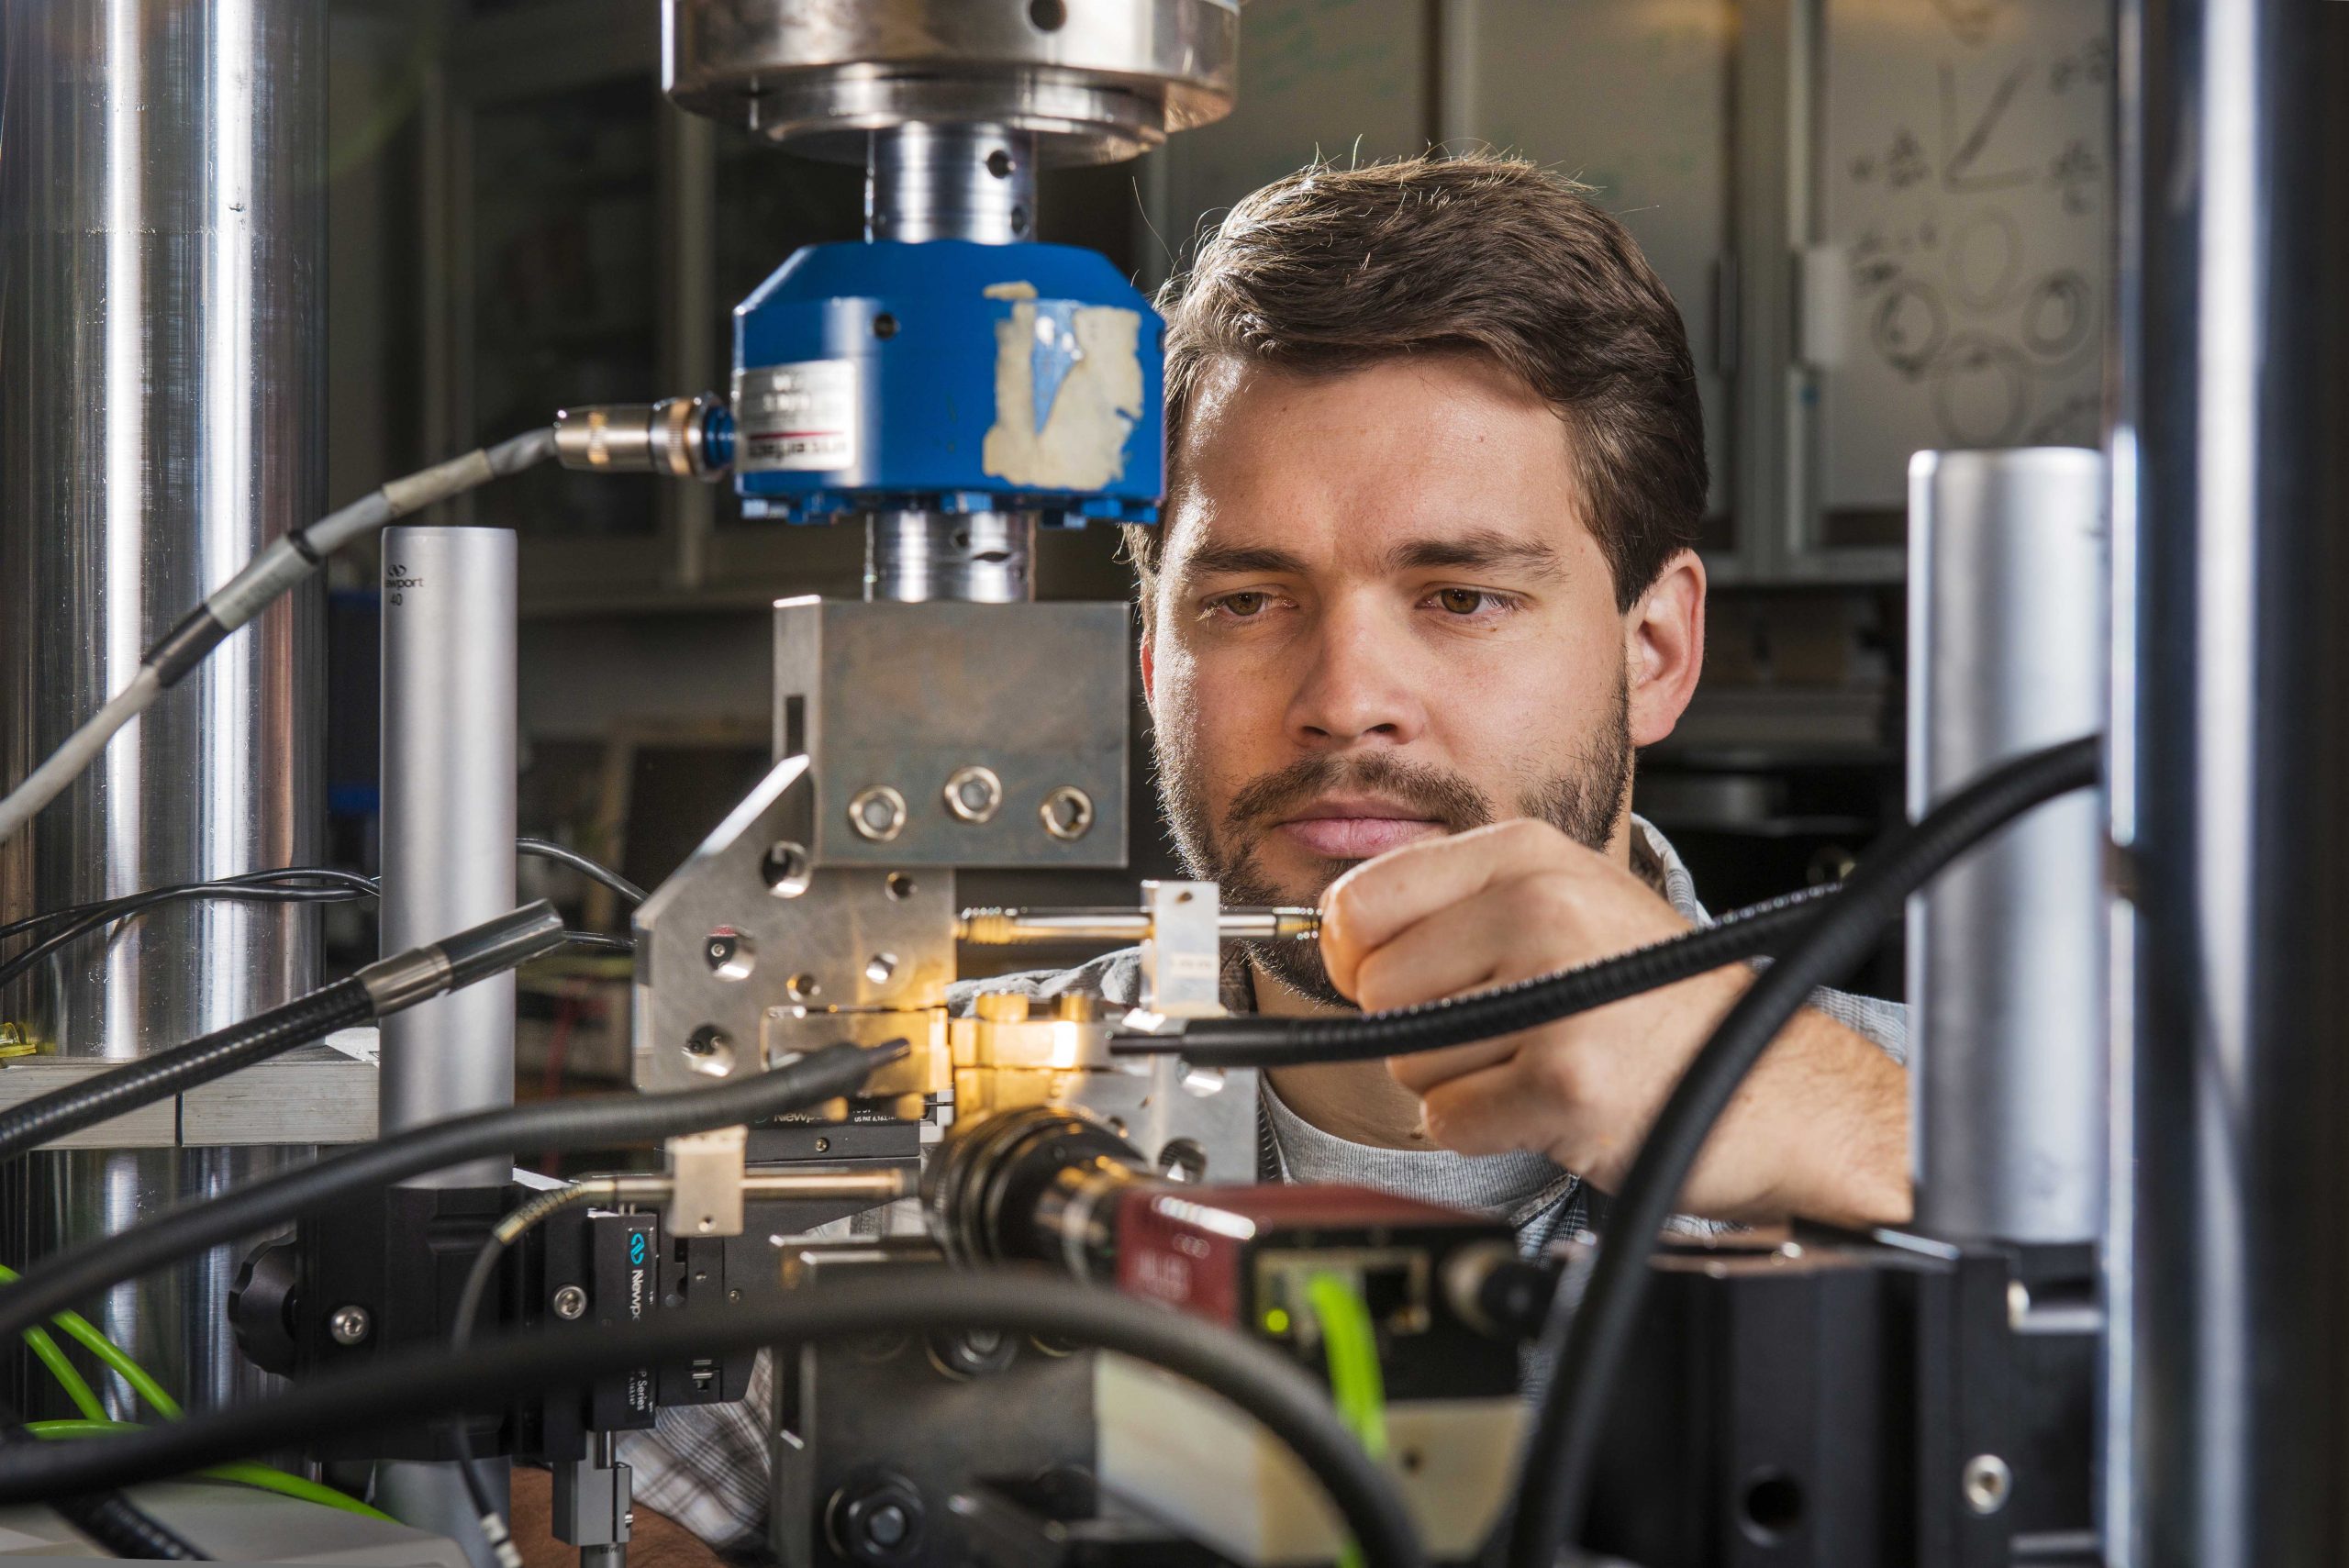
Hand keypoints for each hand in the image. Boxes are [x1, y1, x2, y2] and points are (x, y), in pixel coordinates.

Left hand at [1316, 819, 1909, 1225]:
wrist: (1772, 1085)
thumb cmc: (1656, 999)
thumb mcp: (1561, 905)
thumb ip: (1450, 906)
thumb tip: (1329, 937)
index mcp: (1528, 854)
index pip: (1359, 901)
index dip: (1359, 956)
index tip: (1399, 975)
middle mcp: (1541, 909)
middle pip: (1376, 989)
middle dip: (1421, 1025)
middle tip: (1505, 1027)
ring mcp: (1556, 994)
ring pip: (1407, 1057)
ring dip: (1460, 1079)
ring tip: (1540, 1057)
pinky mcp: (1564, 1082)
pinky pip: (1447, 1119)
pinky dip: (1485, 1128)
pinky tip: (1549, 1102)